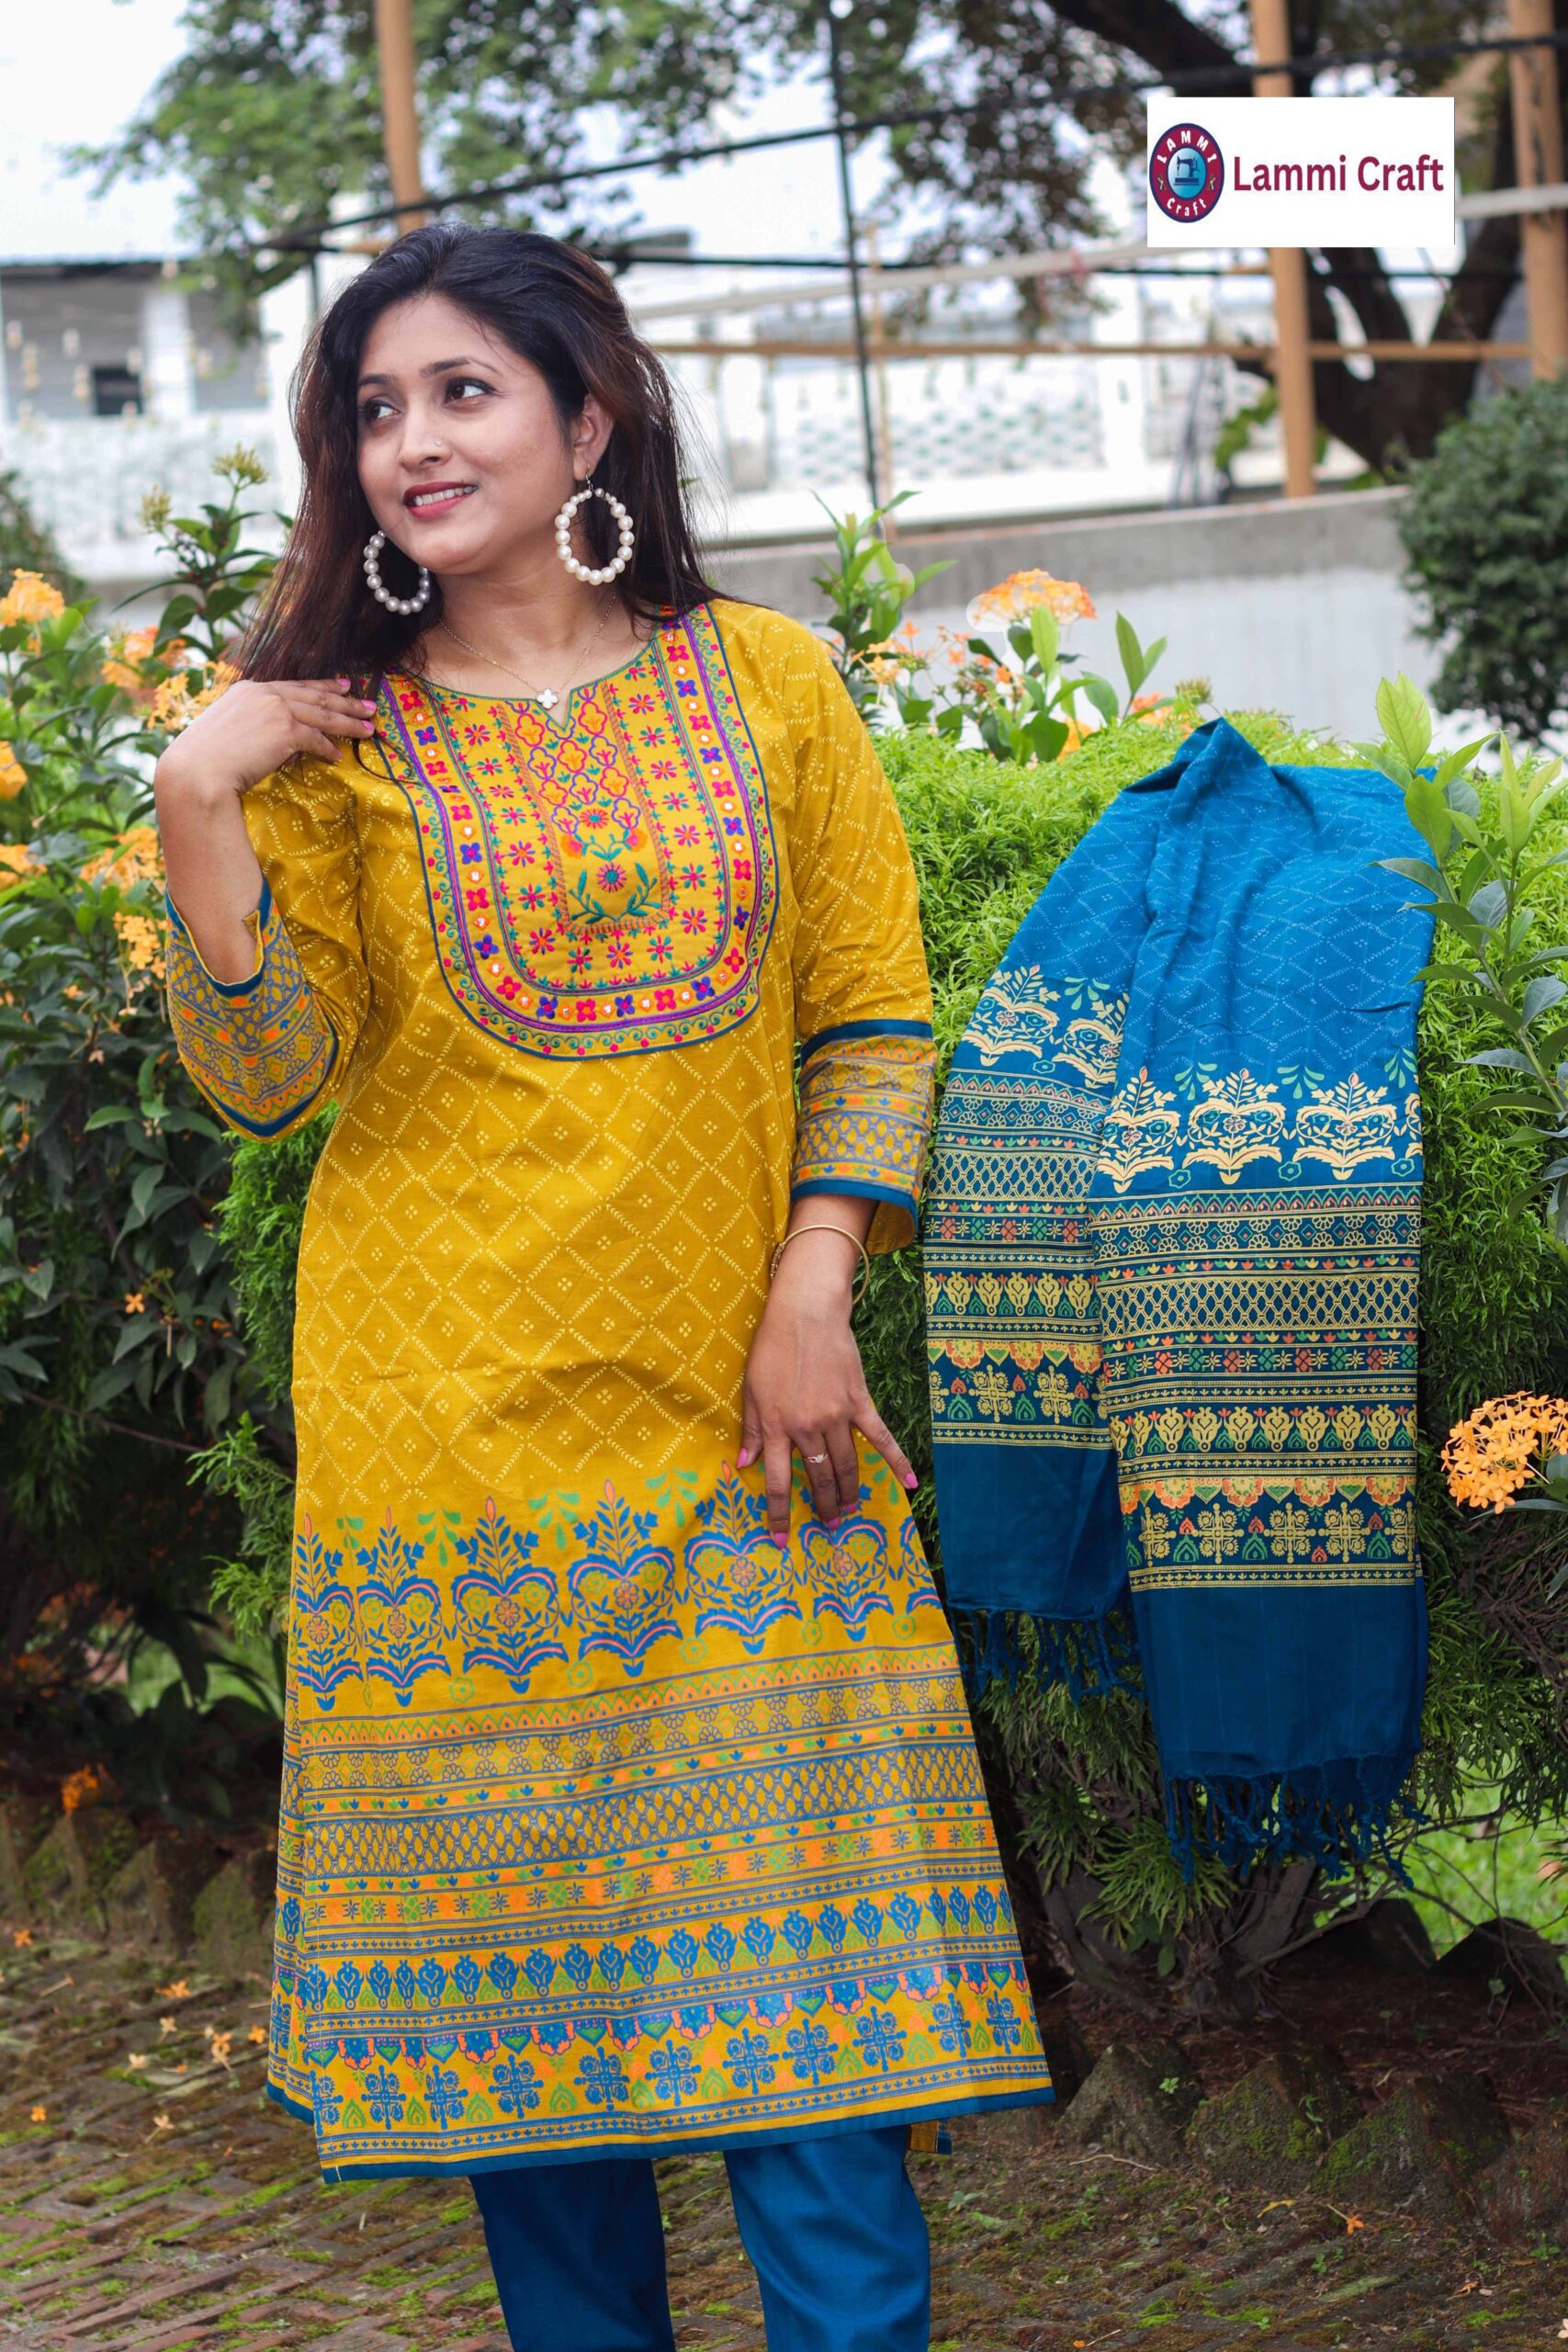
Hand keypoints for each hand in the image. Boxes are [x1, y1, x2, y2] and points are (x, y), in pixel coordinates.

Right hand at [154, 677, 377, 804]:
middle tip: (369, 706)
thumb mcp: (229, 730)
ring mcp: (276, 710)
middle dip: (346, 702)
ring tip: (368, 728)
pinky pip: (316, 740)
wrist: (197, 770)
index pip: (295, 685)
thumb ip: (254, 723)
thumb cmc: (205, 759)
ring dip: (349, 723)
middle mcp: (264, 693)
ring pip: (323, 715)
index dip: (323, 686)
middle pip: (316, 696)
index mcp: (249, 689)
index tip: (343, 686)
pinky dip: (328, 749)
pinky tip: (338, 756)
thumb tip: (279, 737)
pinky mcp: (285, 731)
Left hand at [737, 1228, 917, 1542]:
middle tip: (829, 1524)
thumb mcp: (751, 1389)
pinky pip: (880, 1438)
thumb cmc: (772, 1348)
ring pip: (846, 1465)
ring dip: (849, 1491)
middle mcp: (807, 1428)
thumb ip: (750, 1429)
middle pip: (818, 1478)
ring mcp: (836, 1416)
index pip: (777, 1482)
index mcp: (776, 1427)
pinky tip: (910, 1482)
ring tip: (850, 1509)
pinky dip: (896, 1461)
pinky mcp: (859, 1403)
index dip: (779, 1513)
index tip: (780, 1538)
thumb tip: (742, 1464)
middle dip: (823, 1506)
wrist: (806, 1314)